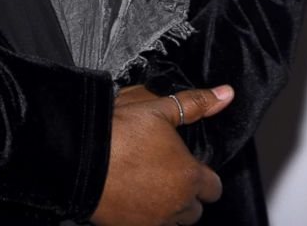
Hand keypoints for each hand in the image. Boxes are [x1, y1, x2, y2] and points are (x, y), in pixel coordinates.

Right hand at [89, 83, 234, 225]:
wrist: (81, 156)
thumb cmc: (120, 131)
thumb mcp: (159, 108)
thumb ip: (195, 103)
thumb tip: (226, 94)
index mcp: (188, 176)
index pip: (214, 187)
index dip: (202, 173)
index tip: (185, 161)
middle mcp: (176, 205)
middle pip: (195, 209)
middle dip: (186, 192)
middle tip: (165, 170)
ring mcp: (154, 221)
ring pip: (174, 220)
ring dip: (168, 206)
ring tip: (148, 181)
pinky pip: (150, 225)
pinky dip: (146, 214)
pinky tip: (131, 193)